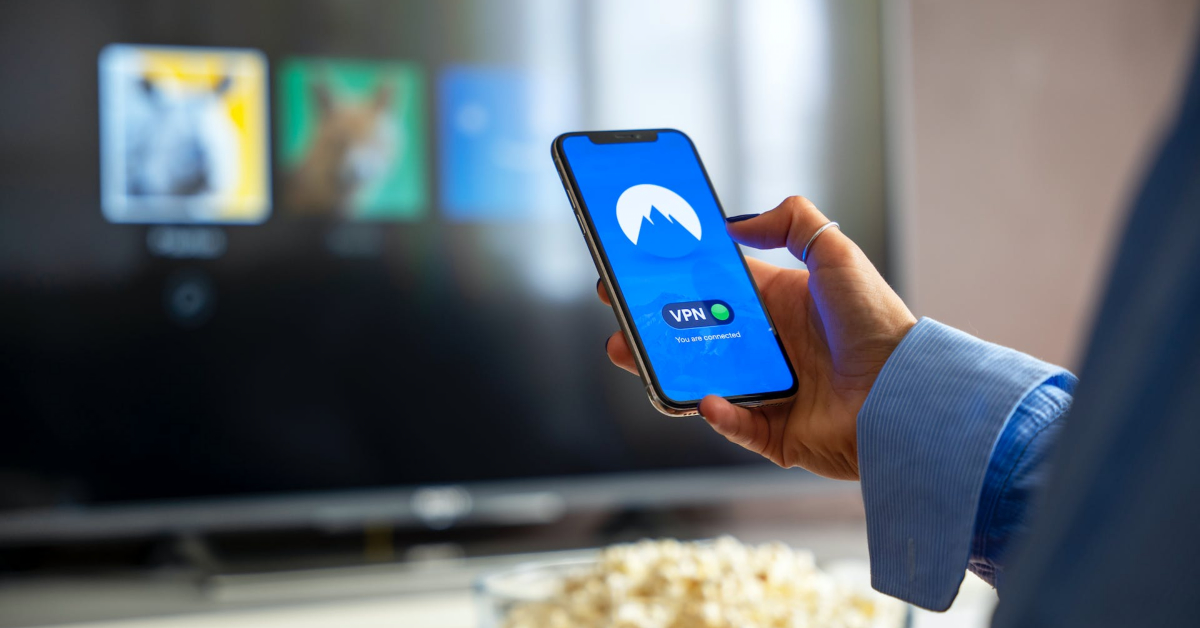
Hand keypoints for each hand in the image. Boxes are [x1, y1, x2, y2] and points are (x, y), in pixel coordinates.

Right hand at [599, 196, 915, 479]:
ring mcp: (768, 390)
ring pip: (700, 379)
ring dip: (661, 368)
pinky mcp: (775, 433)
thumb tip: (736, 224)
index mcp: (778, 304)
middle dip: (651, 324)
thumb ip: (792, 222)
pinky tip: (705, 398)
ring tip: (627, 352)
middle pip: (695, 334)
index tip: (638, 268)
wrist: (910, 393)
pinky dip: (716, 413)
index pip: (713, 288)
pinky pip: (734, 424)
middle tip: (617, 312)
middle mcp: (769, 346)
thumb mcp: (837, 253)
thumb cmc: (878, 324)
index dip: (674, 278)